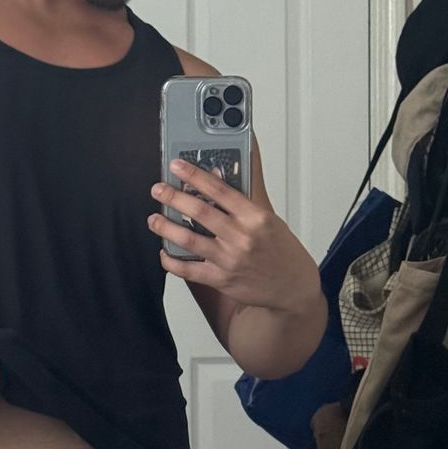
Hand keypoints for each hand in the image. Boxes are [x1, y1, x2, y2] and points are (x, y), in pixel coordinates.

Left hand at [148, 156, 320, 311]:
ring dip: (166, 227)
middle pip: (199, 212)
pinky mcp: (221, 280)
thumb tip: (238, 160)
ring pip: (189, 240)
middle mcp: (242, 237)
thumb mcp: (269, 217)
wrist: (292, 288)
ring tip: (155, 219)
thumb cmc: (281, 250)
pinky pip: (188, 271)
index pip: (219, 190)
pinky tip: (165, 252)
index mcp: (255, 217)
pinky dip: (171, 261)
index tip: (177, 166)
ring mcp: (230, 260)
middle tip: (158, 189)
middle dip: (173, 197)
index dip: (194, 175)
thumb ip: (248, 192)